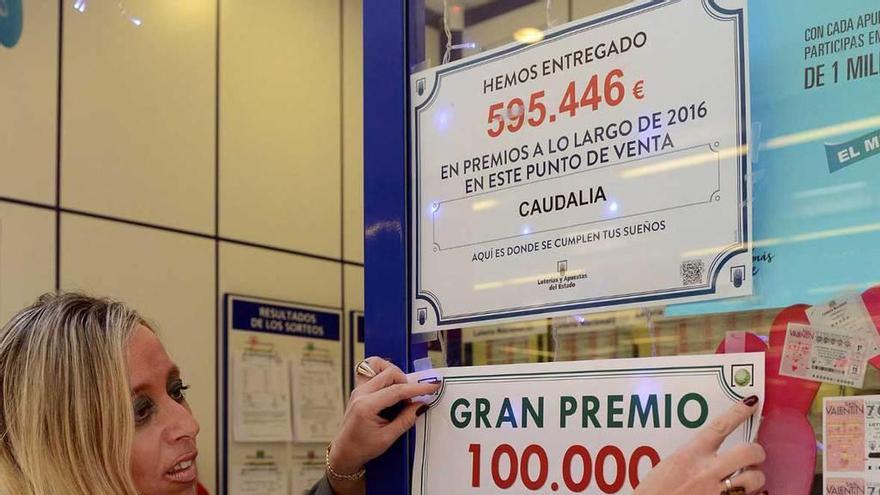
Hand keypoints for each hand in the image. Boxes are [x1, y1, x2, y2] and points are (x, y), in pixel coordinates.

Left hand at [328, 358, 439, 493]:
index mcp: (366, 406)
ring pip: (381, 368)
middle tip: (411, 400)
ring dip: (396, 377)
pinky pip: (373, 371)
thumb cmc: (362, 447)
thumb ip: (406, 420)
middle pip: (389, 373)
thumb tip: (421, 404)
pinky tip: (390, 387)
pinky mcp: (359, 389)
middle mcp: (361, 393)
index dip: (417, 388)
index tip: (432, 387)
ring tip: (400, 394)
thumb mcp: (387, 438)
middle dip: (406, 383)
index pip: (397, 390)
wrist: (344, 451)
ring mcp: (359, 389)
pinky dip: (385, 374)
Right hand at [634, 396, 765, 494]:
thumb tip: (707, 452)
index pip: (719, 427)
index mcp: (690, 455)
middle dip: (756, 451)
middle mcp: (707, 471)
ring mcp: (717, 492)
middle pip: (747, 452)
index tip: (751, 403)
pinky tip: (745, 493)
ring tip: (748, 478)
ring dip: (755, 477)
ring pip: (754, 478)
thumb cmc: (654, 492)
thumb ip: (690, 457)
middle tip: (753, 454)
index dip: (738, 412)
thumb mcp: (668, 465)